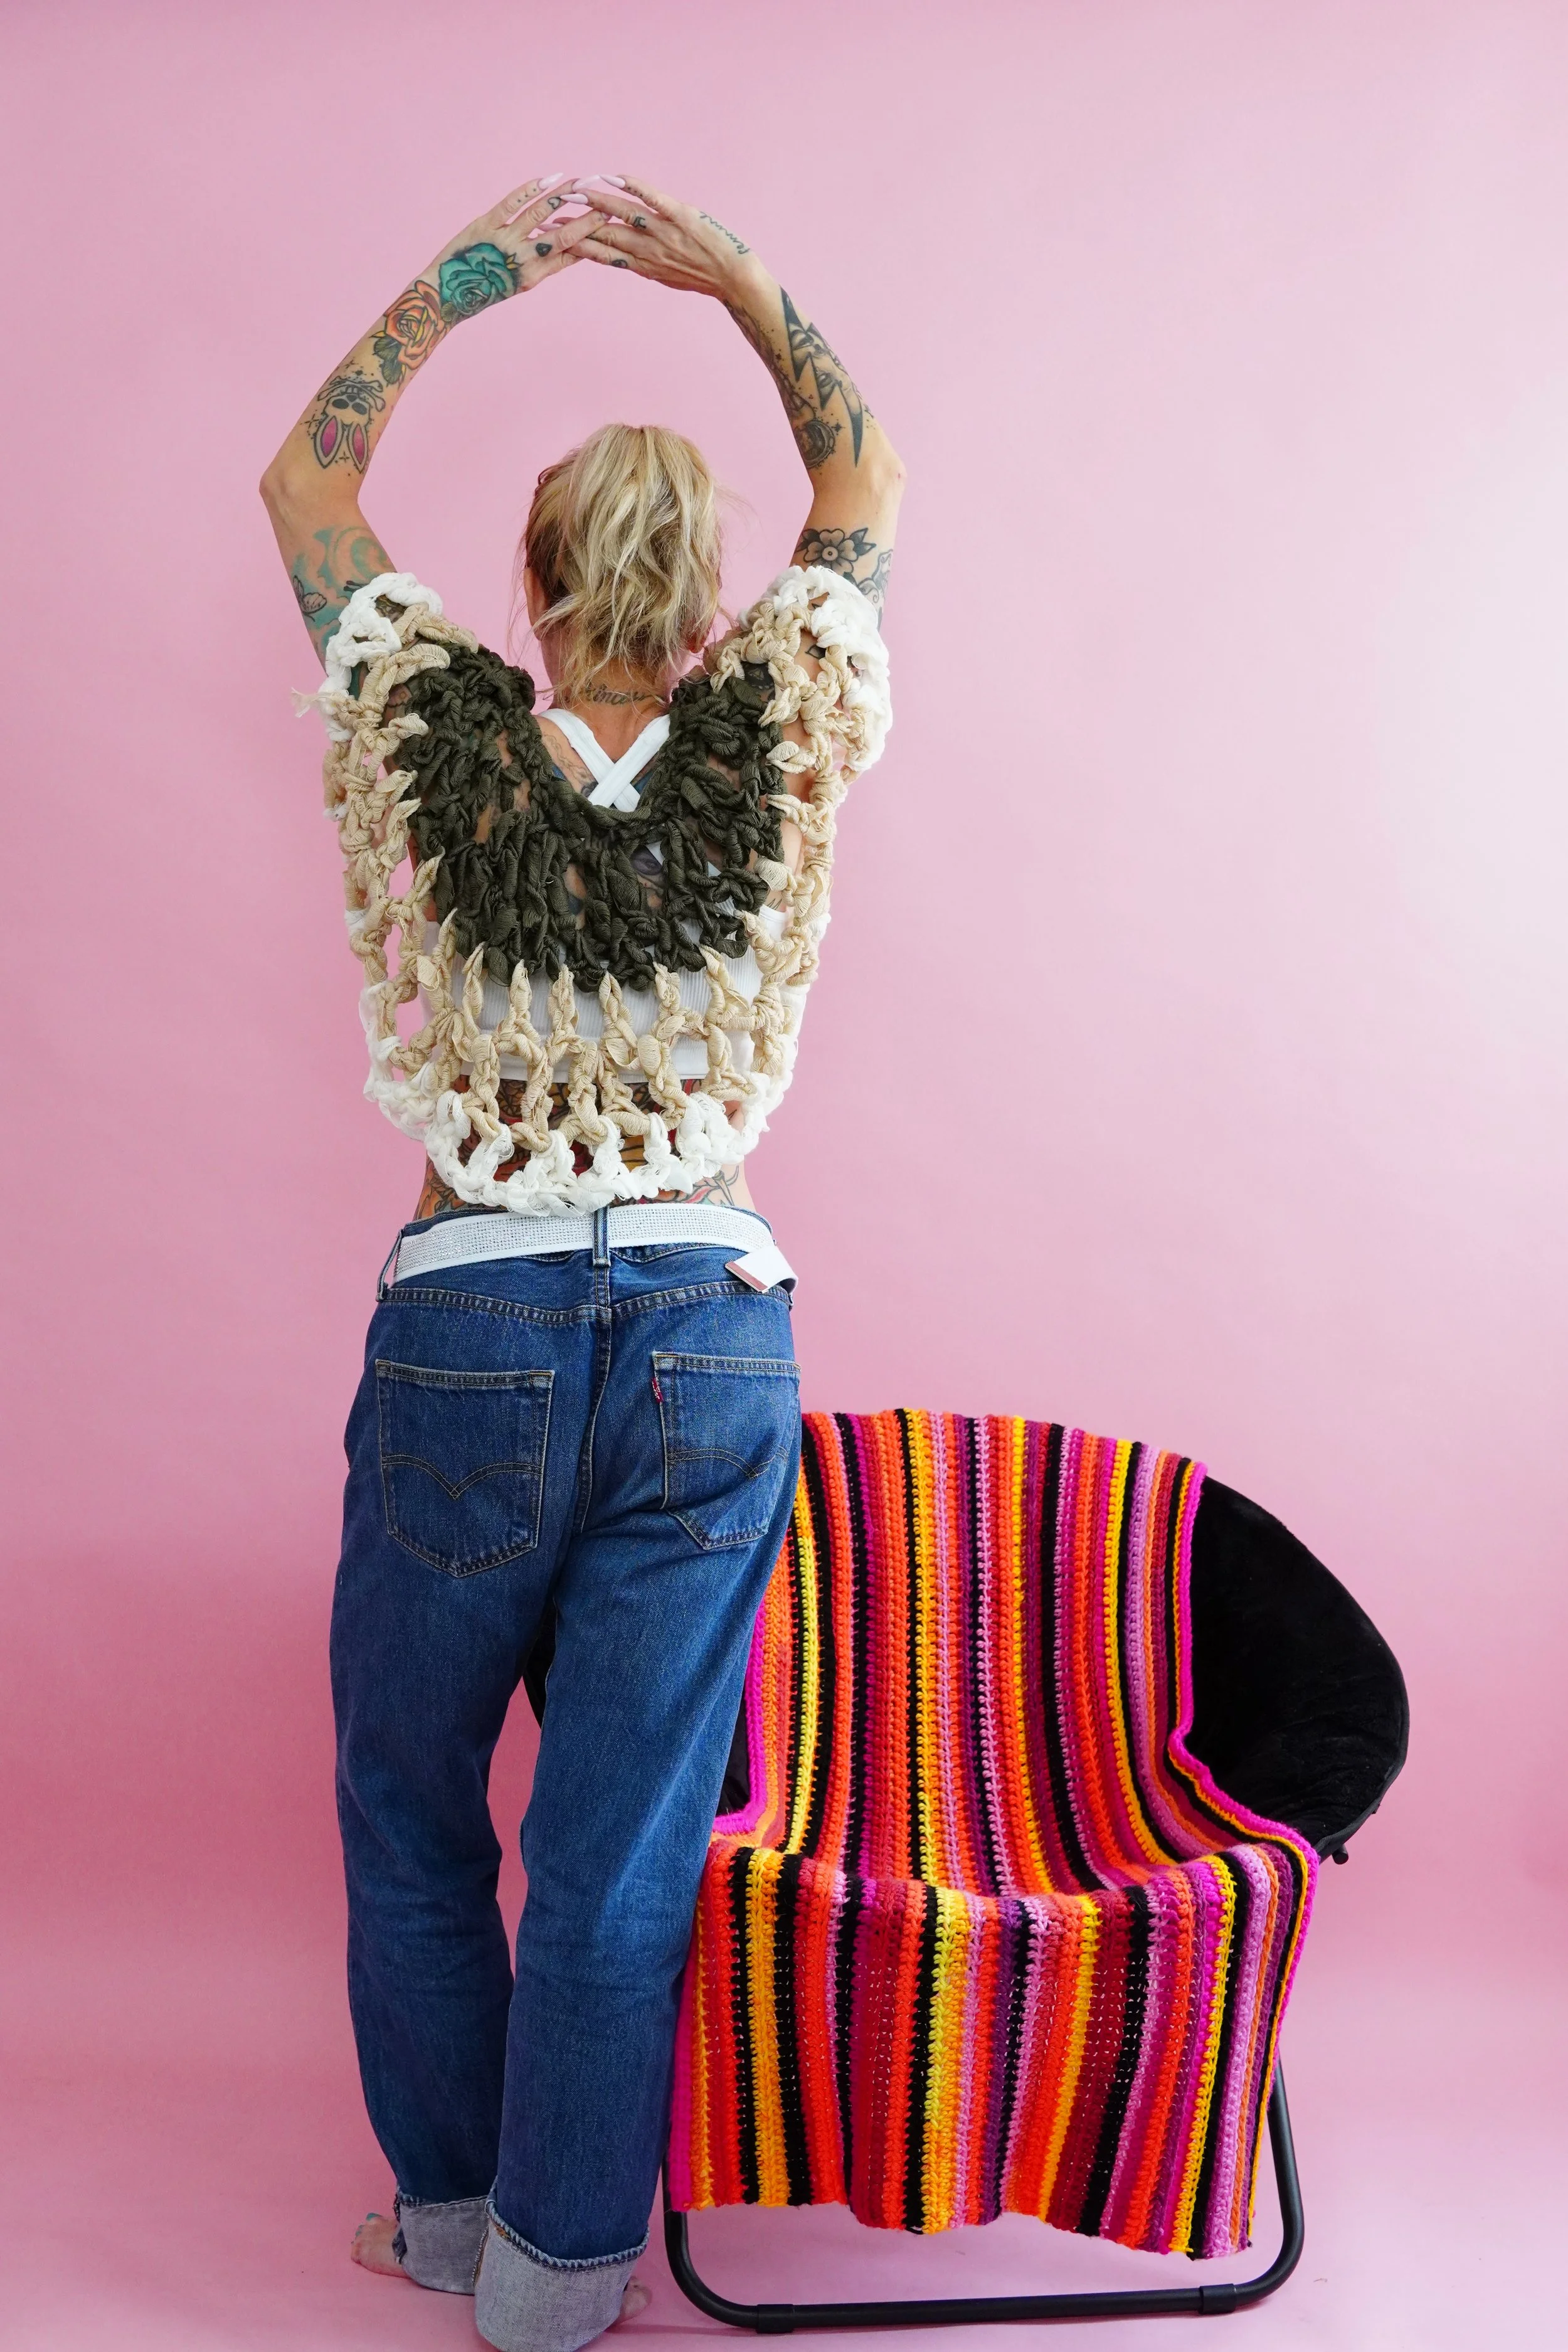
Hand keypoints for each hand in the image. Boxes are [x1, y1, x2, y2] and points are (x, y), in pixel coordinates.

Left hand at [423, 176, 607, 321]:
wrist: (448, 294)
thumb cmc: (484, 288)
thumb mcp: (519, 283)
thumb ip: (544, 266)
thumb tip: (569, 250)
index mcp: (535, 276)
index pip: (571, 254)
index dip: (591, 238)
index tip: (609, 223)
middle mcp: (524, 260)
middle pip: (563, 236)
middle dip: (587, 219)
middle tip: (607, 203)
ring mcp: (505, 241)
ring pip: (541, 215)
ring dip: (563, 197)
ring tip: (581, 184)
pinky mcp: (486, 225)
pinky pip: (513, 204)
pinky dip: (531, 190)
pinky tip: (548, 179)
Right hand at [568, 176, 761, 300]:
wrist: (736, 280)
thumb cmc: (705, 278)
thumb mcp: (669, 277)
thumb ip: (646, 263)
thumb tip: (626, 256)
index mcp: (643, 266)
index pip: (601, 254)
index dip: (574, 245)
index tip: (551, 238)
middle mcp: (648, 251)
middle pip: (603, 235)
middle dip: (574, 225)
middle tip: (548, 213)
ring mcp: (663, 232)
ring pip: (622, 215)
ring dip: (596, 201)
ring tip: (575, 191)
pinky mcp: (681, 216)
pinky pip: (652, 198)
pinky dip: (632, 186)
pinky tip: (613, 177)